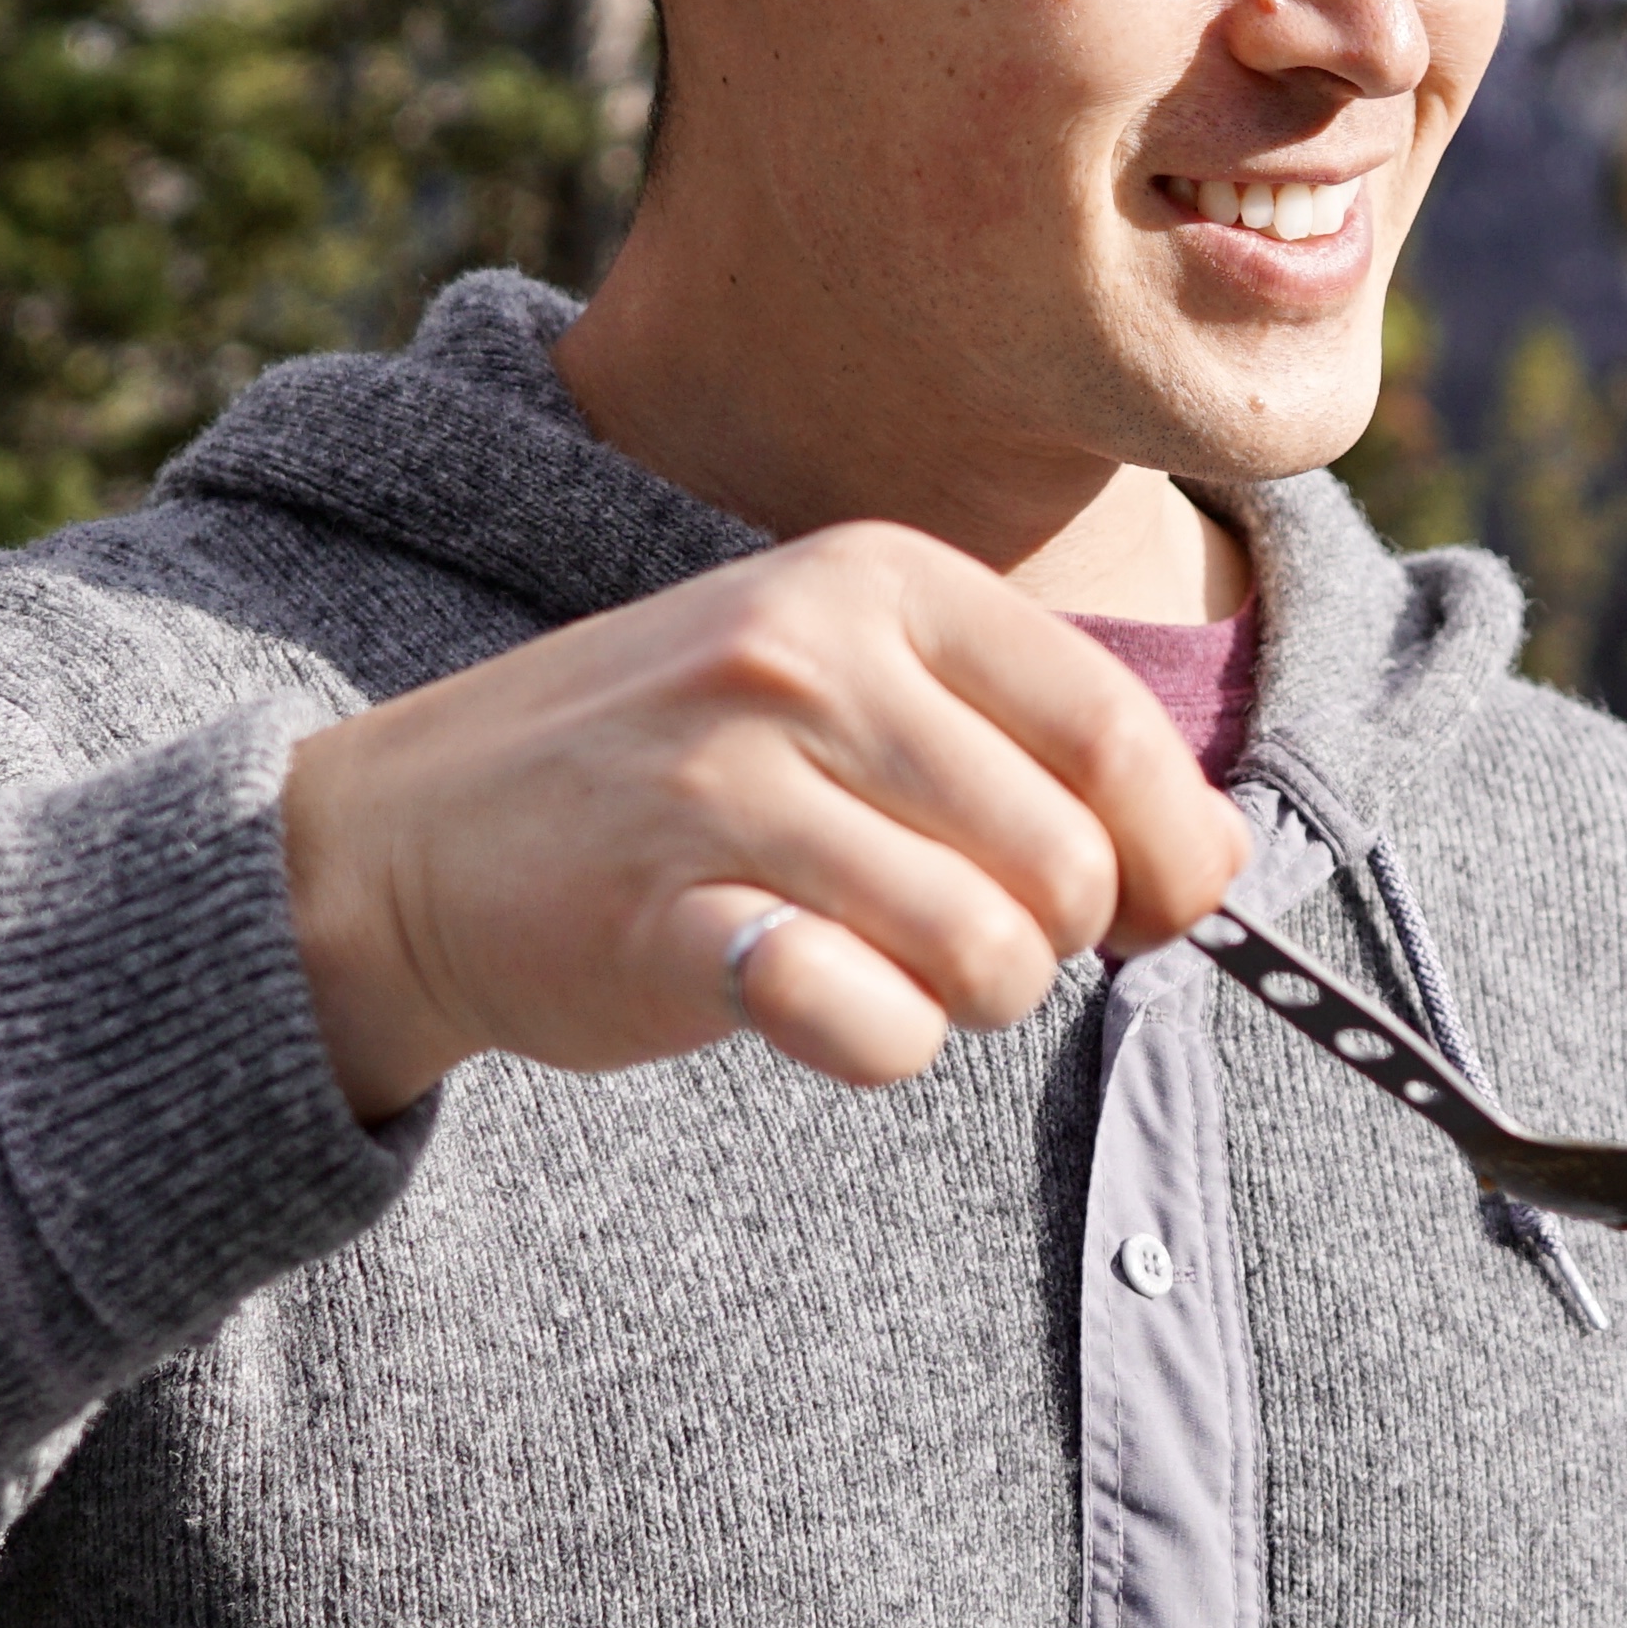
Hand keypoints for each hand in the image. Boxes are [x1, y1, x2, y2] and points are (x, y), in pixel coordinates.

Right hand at [273, 523, 1247, 1110]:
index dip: (1174, 848)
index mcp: (875, 580)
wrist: (406, 835)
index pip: (1113, 725)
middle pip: (1069, 862)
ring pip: (990, 956)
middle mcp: (807, 658)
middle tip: (950, 934)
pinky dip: (867, 1046)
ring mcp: (726, 784)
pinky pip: (868, 1028)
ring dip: (959, 1002)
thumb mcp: (839, 679)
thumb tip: (1221, 863)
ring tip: (866, 960)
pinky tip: (796, 1000)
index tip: (1160, 910)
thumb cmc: (667, 767)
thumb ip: (1019, 741)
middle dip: (1050, 939)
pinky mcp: (664, 918)